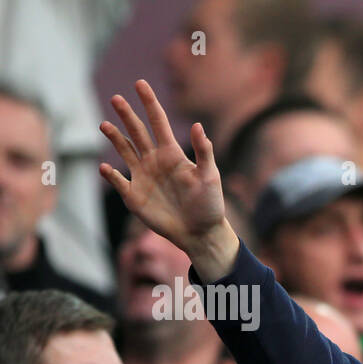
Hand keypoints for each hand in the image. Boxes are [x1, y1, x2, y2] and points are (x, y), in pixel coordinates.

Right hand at [99, 79, 237, 278]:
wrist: (201, 233)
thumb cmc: (210, 205)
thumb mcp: (210, 176)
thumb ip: (204, 151)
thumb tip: (198, 125)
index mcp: (172, 154)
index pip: (158, 122)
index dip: (149, 103)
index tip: (140, 83)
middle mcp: (155, 161)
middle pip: (137, 132)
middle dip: (127, 115)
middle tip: (116, 98)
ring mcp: (143, 177)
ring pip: (124, 151)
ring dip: (114, 138)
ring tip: (104, 125)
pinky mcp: (134, 196)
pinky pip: (117, 181)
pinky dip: (110, 174)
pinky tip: (106, 167)